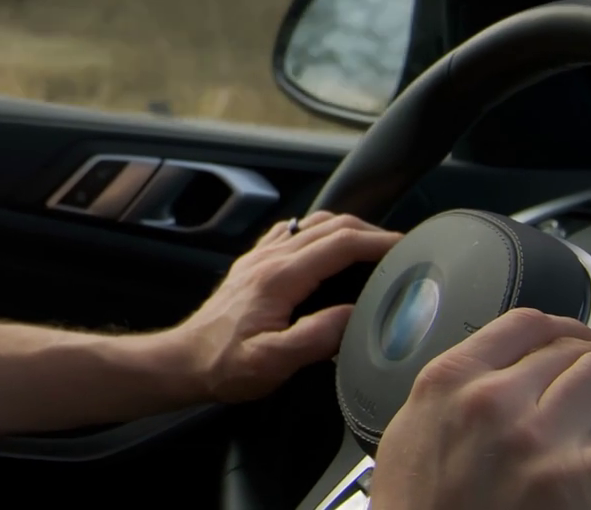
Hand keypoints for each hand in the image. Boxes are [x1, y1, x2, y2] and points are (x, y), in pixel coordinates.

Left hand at [172, 211, 400, 403]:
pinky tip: (327, 247)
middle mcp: (269, 259)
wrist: (185, 361)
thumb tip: (353, 316)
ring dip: (345, 229)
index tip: (406, 247)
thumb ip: (317, 337)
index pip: (339, 243)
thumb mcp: (274, 361)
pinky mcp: (253, 266)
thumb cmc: (225, 365)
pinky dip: (318, 233)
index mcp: (279, 277)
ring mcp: (259, 259)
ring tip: (373, 246)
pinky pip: (290, 234)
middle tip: (399, 247)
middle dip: (370, 231)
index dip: (377, 242)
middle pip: (329, 226)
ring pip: (310, 225)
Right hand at [370, 308, 590, 509]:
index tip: (575, 340)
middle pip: (571, 348)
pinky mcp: (580, 483)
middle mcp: (495, 399)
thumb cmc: (415, 505)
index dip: (563, 329)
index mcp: (451, 379)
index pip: (526, 325)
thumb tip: (491, 370)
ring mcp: (539, 439)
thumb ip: (451, 389)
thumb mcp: (410, 426)